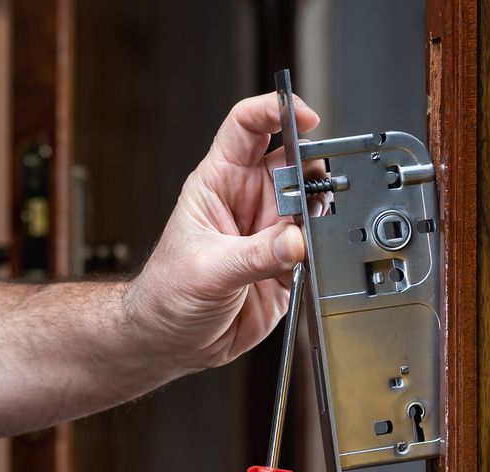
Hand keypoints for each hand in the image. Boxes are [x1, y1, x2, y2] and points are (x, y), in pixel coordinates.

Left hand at [125, 92, 320, 372]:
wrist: (170, 341)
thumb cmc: (165, 296)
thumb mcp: (206, 271)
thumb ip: (254, 257)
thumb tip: (294, 243)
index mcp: (218, 183)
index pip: (247, 127)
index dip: (275, 111)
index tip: (304, 115)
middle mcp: (248, 201)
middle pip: (293, 161)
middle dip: (313, 168)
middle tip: (315, 191)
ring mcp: (269, 231)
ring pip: (311, 204)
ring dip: (320, 213)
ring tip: (311, 233)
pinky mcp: (285, 263)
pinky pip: (316, 246)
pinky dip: (323, 249)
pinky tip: (311, 260)